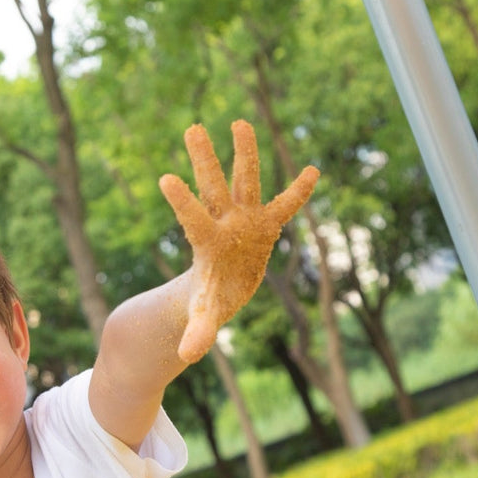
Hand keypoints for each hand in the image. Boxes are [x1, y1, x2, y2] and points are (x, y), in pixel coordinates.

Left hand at [158, 120, 318, 363]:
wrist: (221, 291)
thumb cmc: (208, 302)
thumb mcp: (204, 318)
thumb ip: (198, 332)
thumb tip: (187, 357)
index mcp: (207, 243)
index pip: (193, 218)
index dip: (182, 201)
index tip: (165, 178)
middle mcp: (224, 223)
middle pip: (213, 187)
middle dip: (205, 160)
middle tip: (192, 128)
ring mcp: (245, 220)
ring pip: (245, 181)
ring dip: (244, 153)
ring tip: (239, 121)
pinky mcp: (266, 225)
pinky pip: (285, 206)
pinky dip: (299, 192)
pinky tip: (312, 170)